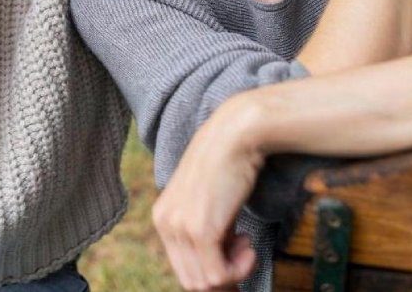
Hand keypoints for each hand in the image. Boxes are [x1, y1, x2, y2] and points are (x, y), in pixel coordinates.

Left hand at [152, 105, 263, 290]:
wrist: (236, 135)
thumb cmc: (228, 163)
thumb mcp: (209, 200)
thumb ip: (206, 229)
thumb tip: (220, 265)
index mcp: (163, 216)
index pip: (182, 266)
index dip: (210, 271)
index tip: (233, 262)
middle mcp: (165, 223)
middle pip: (192, 280)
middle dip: (222, 277)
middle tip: (244, 254)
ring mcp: (180, 228)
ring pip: (205, 282)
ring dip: (233, 272)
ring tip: (246, 245)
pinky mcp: (200, 230)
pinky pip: (219, 275)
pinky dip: (240, 269)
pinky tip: (249, 244)